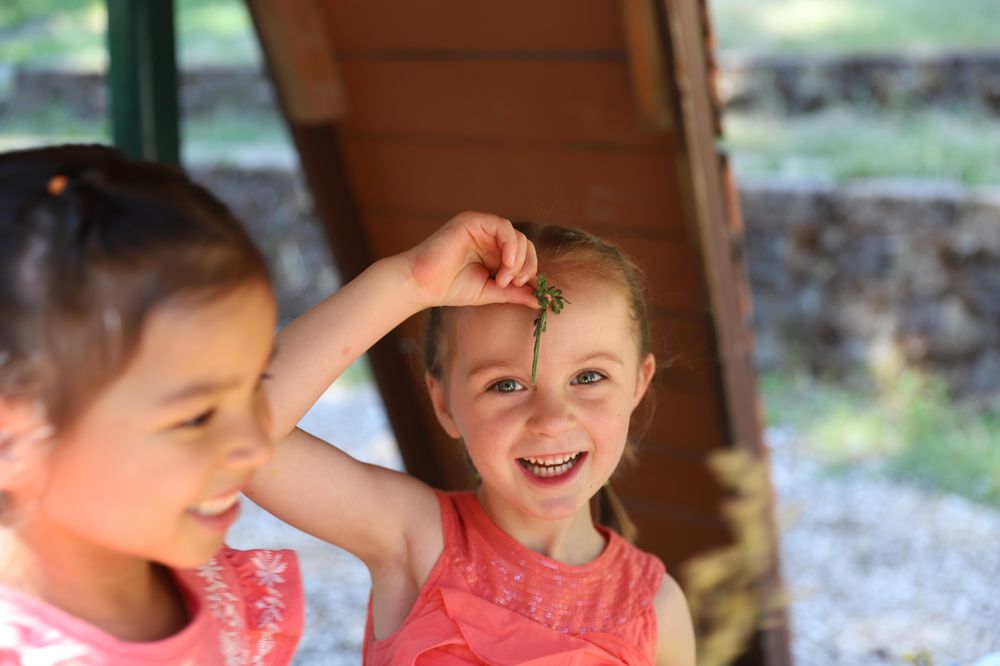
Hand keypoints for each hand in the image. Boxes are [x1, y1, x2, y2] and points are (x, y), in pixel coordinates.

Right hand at [403, 211, 538, 308]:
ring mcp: (481, 228)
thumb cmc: (452, 288)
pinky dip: (511, 245)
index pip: (524, 256)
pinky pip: (503, 227)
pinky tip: (507, 263)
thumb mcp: (492, 292)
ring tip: (503, 279)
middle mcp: (489, 237)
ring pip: (517, 237)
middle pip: (524, 245)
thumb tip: (542, 301)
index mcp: (494, 252)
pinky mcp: (473, 221)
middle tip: (514, 284)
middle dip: (526, 266)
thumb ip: (516, 293)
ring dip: (518, 260)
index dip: (530, 272)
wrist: (423, 285)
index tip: (526, 290)